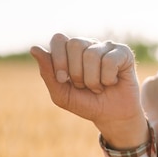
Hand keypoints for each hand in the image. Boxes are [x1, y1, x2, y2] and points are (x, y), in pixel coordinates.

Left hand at [31, 33, 148, 148]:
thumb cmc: (87, 104)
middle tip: (83, 86)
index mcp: (70, 51)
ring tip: (98, 87)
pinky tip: (112, 82)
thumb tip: (34, 48)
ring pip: (92, 55)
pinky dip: (108, 79)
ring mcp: (106, 47)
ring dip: (93, 80)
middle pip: (75, 44)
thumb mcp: (62, 94)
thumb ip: (47, 73)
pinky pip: (109, 61)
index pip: (59, 39)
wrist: (111, 117)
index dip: (59, 60)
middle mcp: (88, 45)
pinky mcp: (124, 53)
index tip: (63, 79)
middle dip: (76, 72)